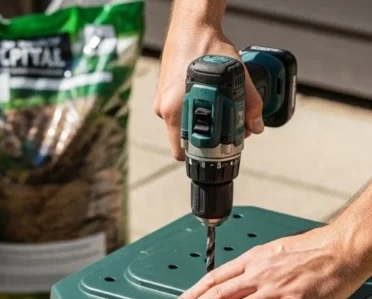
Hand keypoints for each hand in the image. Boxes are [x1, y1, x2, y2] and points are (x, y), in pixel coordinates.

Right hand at [154, 6, 263, 159]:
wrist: (192, 24)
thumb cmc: (207, 46)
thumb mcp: (236, 75)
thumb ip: (249, 103)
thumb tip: (255, 126)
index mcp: (174, 111)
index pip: (182, 152)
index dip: (200, 155)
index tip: (214, 150)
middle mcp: (164, 109)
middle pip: (184, 140)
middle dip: (202, 138)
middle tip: (221, 128)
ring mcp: (161, 100)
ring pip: (180, 124)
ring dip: (197, 121)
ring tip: (213, 105)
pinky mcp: (162, 91)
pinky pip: (176, 110)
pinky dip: (190, 107)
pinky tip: (203, 94)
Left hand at [166, 224, 371, 298]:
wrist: (343, 248)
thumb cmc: (314, 251)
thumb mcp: (275, 253)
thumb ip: (255, 268)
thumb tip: (237, 281)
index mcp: (254, 261)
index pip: (215, 278)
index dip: (193, 293)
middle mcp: (261, 274)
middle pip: (219, 294)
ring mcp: (277, 288)